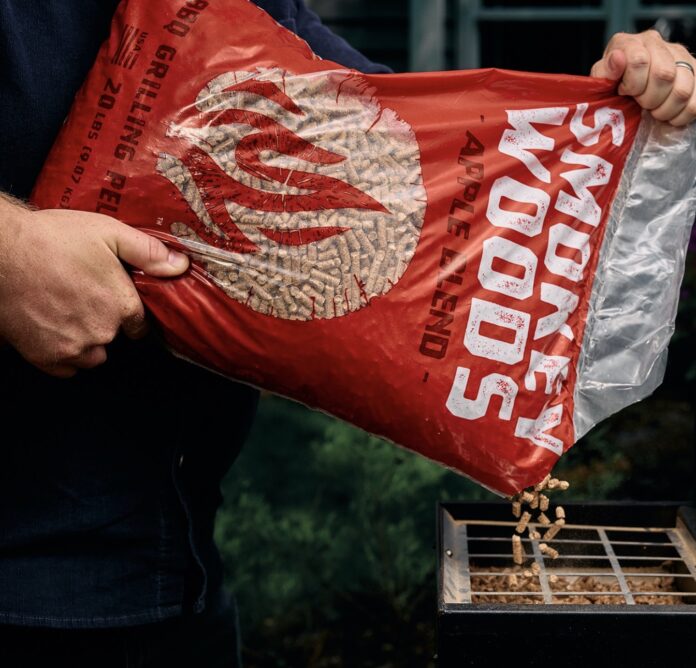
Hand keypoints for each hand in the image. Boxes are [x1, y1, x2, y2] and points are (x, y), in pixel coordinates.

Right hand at [0, 201, 188, 376]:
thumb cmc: (51, 239)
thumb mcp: (108, 233)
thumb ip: (148, 253)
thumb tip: (181, 266)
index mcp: (122, 306)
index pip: (139, 324)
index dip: (128, 312)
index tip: (113, 299)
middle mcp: (102, 332)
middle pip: (114, 338)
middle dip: (104, 322)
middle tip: (82, 297)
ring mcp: (73, 348)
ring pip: (92, 356)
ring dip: (86, 341)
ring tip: (67, 313)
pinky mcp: (45, 357)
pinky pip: (66, 368)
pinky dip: (63, 353)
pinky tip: (53, 328)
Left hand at [591, 29, 695, 125]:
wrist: (625, 96)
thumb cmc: (611, 90)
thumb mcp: (600, 84)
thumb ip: (604, 73)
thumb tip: (617, 59)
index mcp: (630, 43)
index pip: (639, 60)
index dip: (632, 85)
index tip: (625, 93)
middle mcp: (658, 44)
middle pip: (664, 75)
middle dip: (649, 99)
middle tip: (641, 105)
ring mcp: (681, 57)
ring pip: (682, 90)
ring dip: (665, 110)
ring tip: (654, 111)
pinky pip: (695, 102)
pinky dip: (681, 115)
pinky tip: (669, 114)